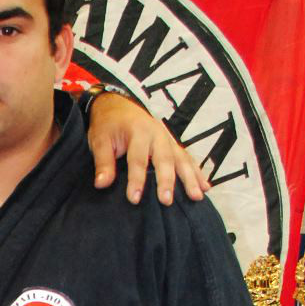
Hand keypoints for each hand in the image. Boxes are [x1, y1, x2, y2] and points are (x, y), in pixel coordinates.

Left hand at [87, 92, 210, 205]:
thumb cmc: (107, 125)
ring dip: (190, 178)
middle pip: (164, 159)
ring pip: (181, 159)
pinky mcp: (172, 144)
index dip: (136, 180)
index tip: (134, 199)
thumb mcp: (99, 140)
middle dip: (167, 181)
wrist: (117, 105)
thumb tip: (101, 184)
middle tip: (167, 201)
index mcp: (138, 131)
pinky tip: (205, 186)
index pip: (138, 159)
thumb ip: (103, 162)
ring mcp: (168, 138)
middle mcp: (157, 134)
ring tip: (197, 196)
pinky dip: (197, 172)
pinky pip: (187, 158)